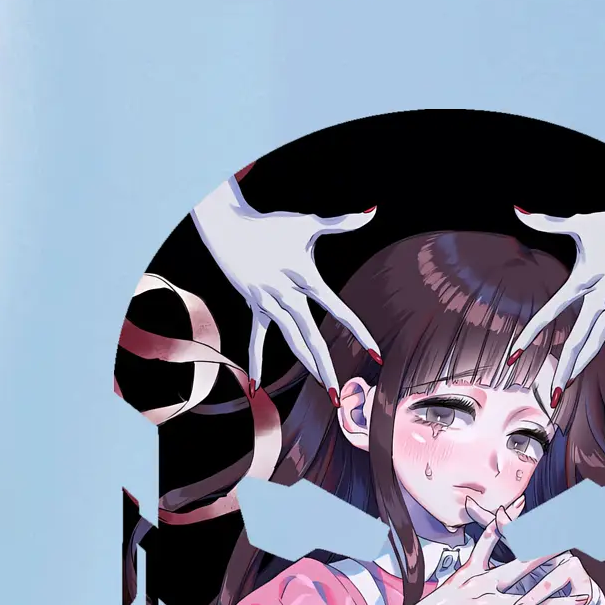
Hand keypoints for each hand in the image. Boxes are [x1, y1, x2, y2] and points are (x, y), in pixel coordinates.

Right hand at [191, 175, 378, 389]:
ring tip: (323, 387)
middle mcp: (287, 296)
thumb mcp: (307, 224)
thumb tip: (372, 211)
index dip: (357, 331)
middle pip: (310, 337)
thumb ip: (342, 223)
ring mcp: (268, 304)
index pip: (338, 309)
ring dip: (306, 365)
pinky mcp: (255, 307)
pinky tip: (257, 387)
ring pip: (290, 341)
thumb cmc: (270, 225)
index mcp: (305, 278)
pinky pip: (256, 339)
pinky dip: (256, 361)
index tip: (375, 353)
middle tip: (338, 393)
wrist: (229, 228)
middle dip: (325, 366)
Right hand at [381, 501, 579, 604]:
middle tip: (568, 541)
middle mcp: (482, 584)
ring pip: (530, 601)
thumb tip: (475, 572)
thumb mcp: (448, 589)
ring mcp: (486, 602)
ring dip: (558, 602)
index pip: (492, 539)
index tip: (521, 504)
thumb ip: (465, 577)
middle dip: (547, 554)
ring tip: (581, 600)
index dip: (507, 521)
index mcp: (472, 573)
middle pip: (521, 565)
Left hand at [512, 173, 604, 396]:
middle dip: (563, 367)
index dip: (532, 332)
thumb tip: (517, 208)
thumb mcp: (582, 223)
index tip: (515, 352)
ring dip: (584, 366)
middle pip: (578, 339)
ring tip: (567, 388)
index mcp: (584, 280)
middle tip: (551, 395)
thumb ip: (547, 222)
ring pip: (599, 342)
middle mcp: (602, 298)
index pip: (551, 311)